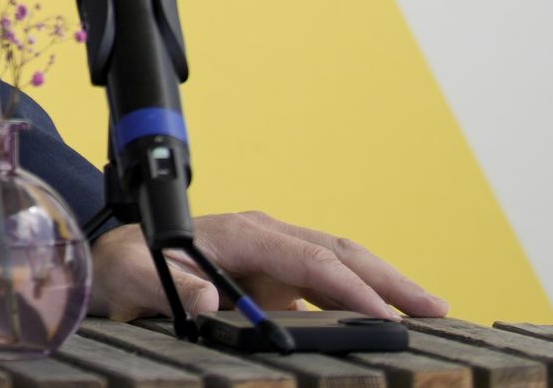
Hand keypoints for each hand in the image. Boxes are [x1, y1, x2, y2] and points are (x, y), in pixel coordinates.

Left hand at [91, 211, 448, 320]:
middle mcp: (264, 237)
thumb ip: (168, 284)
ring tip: (431, 314)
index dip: (349, 287)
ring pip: (341, 265)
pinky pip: (327, 285)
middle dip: (389, 280)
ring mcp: (273, 255)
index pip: (308, 258)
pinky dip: (362, 298)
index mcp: (239, 234)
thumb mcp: (132, 277)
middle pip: (339, 253)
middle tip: (437, 309)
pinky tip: (390, 320)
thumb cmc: (124, 268)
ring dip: (386, 288)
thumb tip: (211, 296)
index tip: (385, 317)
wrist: (115, 263)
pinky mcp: (276, 276)